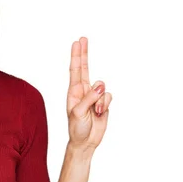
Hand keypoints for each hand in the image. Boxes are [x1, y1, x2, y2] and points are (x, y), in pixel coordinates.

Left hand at [66, 37, 112, 151]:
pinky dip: (106, 104)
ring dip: (100, 99)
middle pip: (85, 68)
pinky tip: (100, 113)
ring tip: (95, 111)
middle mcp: (83, 91)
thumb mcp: (78, 113)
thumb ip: (89, 97)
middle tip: (83, 39)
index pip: (75, 69)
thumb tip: (100, 85)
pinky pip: (109, 96)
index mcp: (73, 91)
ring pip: (102, 87)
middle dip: (84, 53)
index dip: (76, 55)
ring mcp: (94, 96)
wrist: (86, 142)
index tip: (77, 43)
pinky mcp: (103, 103)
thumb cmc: (77, 128)